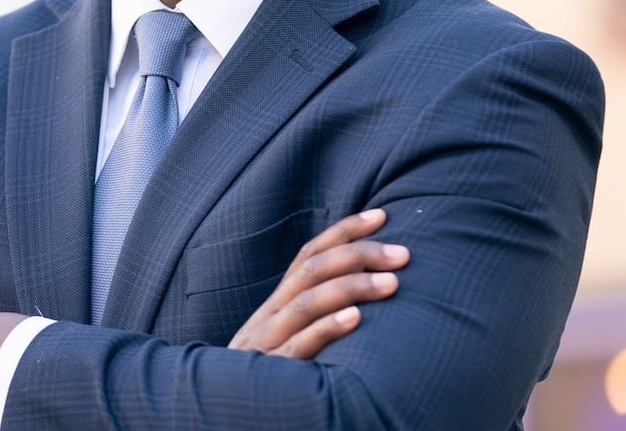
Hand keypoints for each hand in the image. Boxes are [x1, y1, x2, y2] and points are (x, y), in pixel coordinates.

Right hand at [229, 208, 408, 358]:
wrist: (222, 411)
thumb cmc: (270, 376)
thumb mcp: (287, 338)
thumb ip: (313, 314)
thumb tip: (363, 288)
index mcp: (277, 304)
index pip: (310, 254)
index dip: (344, 231)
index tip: (381, 215)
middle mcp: (271, 315)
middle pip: (312, 269)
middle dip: (359, 254)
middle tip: (403, 254)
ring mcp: (269, 341)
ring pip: (308, 302)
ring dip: (353, 286)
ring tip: (392, 284)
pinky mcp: (273, 372)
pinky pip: (300, 345)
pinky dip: (328, 328)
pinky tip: (356, 319)